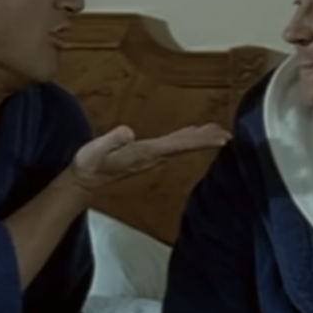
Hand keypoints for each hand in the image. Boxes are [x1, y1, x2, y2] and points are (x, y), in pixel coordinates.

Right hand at [69, 124, 231, 191]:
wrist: (84, 181)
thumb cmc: (90, 164)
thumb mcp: (97, 149)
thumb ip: (113, 140)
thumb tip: (129, 132)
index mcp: (145, 153)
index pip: (179, 145)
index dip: (201, 141)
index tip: (221, 139)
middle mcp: (152, 157)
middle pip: (185, 146)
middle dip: (207, 139)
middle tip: (228, 133)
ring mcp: (150, 158)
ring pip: (181, 146)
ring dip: (199, 138)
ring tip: (216, 131)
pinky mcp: (145, 155)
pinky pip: (172, 146)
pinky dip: (186, 138)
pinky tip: (190, 134)